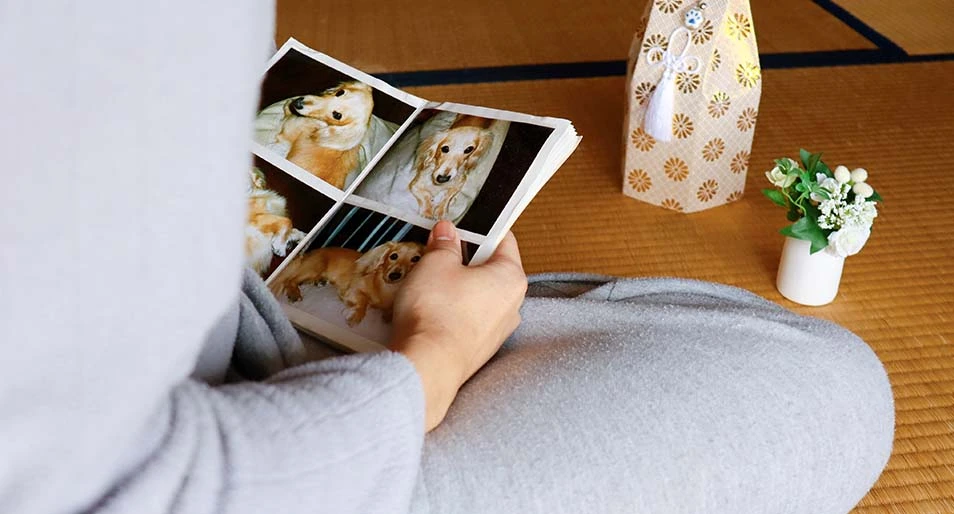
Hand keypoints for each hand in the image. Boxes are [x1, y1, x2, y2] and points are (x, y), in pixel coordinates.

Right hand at [389, 221, 526, 431]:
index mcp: (511, 277)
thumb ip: (444, 245)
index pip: (504, 240)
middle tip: (438, 253)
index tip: (459, 226)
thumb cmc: (436, 312)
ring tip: (429, 284)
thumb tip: (447, 232)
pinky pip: (469, 321)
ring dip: (458, 288)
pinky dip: (454, 313)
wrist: (427, 366)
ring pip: (480, 297)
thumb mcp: (435, 264)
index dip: (480, 229)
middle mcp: (513, 305)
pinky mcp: (481, 350)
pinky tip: (431, 311)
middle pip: (491, 270)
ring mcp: (498, 331)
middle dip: (465, 260)